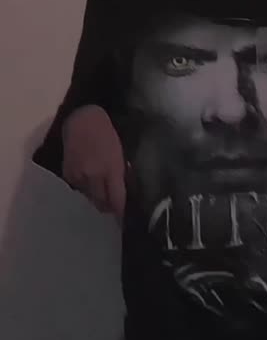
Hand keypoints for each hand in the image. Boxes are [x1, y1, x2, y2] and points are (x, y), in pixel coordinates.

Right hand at [62, 105, 126, 219]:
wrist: (81, 119)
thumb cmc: (107, 132)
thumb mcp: (121, 152)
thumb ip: (122, 174)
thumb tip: (127, 193)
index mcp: (111, 169)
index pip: (117, 200)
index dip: (121, 213)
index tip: (126, 220)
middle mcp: (94, 176)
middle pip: (102, 204)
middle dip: (109, 206)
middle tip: (115, 205)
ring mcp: (79, 176)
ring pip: (90, 198)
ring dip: (97, 197)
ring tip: (102, 188)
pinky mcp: (68, 175)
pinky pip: (79, 190)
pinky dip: (86, 189)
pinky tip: (90, 179)